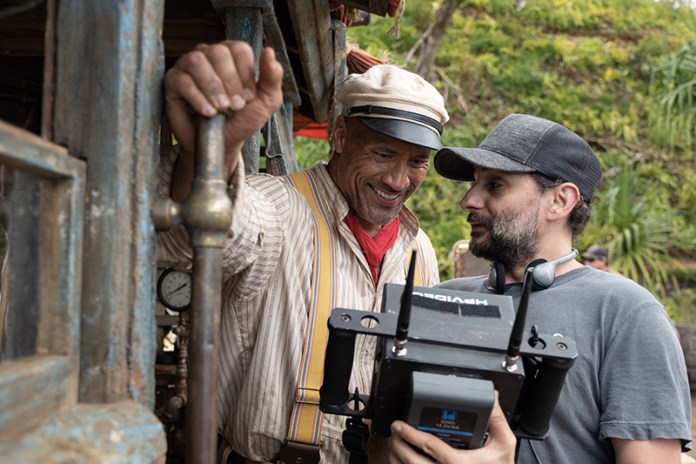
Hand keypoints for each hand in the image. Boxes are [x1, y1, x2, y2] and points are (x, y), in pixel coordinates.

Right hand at [164, 40, 282, 179]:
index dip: (246, 74)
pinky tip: (208, 113)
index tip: (248, 97)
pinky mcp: (173, 81)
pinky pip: (182, 80)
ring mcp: (188, 66)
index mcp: (233, 55)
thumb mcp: (266, 102)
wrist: (221, 143)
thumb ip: (272, 77)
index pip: (239, 49)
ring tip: (222, 109)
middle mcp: (209, 54)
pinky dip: (197, 98)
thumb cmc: (242, 119)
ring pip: (197, 62)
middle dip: (230, 83)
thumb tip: (269, 51)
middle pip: (218, 53)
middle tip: (235, 106)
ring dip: (213, 88)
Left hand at [388, 392, 515, 463]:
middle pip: (410, 460)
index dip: (409, 433)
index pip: (427, 446)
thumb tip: (491, 397)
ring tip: (395, 443)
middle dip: (397, 443)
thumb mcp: (504, 444)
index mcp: (457, 462)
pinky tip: (403, 459)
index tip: (399, 424)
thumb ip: (497, 419)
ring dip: (397, 457)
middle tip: (395, 430)